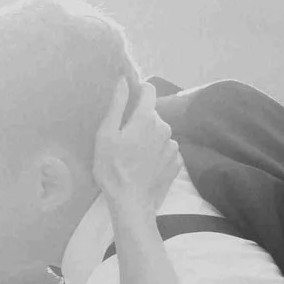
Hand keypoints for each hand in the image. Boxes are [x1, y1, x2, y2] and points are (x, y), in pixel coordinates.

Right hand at [91, 78, 179, 213]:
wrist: (131, 202)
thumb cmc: (112, 168)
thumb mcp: (106, 135)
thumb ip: (117, 105)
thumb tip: (124, 80)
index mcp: (147, 118)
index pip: (149, 91)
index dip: (139, 90)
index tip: (129, 98)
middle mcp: (164, 128)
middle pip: (152, 114)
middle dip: (140, 120)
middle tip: (124, 138)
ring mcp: (173, 147)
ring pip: (160, 132)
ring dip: (149, 137)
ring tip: (134, 154)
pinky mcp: (177, 163)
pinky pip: (167, 149)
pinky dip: (158, 152)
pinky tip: (146, 164)